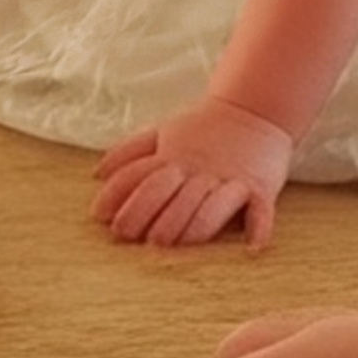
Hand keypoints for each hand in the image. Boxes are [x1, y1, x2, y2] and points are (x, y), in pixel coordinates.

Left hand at [92, 95, 293, 250]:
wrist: (255, 109)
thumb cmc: (203, 129)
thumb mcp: (163, 132)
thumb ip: (129, 153)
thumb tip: (96, 175)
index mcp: (172, 157)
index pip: (140, 176)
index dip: (118, 197)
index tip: (102, 219)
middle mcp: (199, 169)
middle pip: (173, 193)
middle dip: (154, 216)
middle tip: (142, 240)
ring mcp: (230, 178)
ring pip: (213, 205)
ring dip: (196, 225)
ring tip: (179, 243)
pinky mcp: (260, 187)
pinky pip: (261, 209)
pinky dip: (259, 228)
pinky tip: (251, 248)